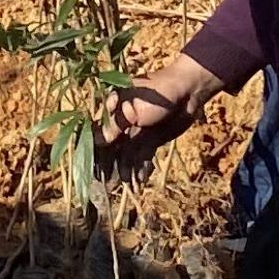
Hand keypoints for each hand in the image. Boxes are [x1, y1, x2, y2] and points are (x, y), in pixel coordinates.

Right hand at [97, 64, 212, 176]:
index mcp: (113, 110)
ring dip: (126, 170)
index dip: (94, 150)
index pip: (98, 132)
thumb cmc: (157, 94)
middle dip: (109, 165)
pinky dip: (141, 168)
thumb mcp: (132, 109)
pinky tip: (140, 181)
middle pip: (111, 147)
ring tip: (128, 186)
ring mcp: (137, 131)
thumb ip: (114, 126)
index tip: (91, 167)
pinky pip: (143, 156)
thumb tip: (95, 140)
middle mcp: (122, 122)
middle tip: (107, 184)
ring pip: (127, 154)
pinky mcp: (151, 140)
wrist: (187, 91)